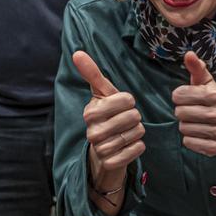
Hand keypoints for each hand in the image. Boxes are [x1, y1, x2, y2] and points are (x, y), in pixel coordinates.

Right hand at [75, 51, 144, 188]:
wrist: (103, 151)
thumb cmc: (106, 116)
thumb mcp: (101, 95)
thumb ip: (92, 74)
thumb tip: (77, 52)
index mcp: (90, 112)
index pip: (126, 100)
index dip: (129, 102)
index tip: (121, 106)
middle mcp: (92, 131)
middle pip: (133, 117)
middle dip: (135, 118)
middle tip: (125, 121)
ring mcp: (100, 149)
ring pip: (136, 133)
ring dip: (137, 133)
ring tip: (127, 132)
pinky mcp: (110, 163)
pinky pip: (137, 150)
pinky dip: (138, 147)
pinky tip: (130, 145)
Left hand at [172, 52, 215, 156]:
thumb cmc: (215, 101)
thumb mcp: (208, 83)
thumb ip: (197, 68)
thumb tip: (188, 54)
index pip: (180, 95)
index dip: (179, 96)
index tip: (185, 97)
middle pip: (180, 113)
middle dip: (182, 112)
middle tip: (191, 112)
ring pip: (184, 128)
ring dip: (186, 126)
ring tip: (196, 122)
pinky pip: (189, 142)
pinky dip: (190, 139)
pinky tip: (198, 134)